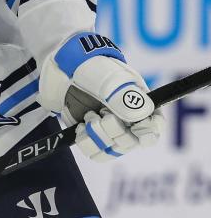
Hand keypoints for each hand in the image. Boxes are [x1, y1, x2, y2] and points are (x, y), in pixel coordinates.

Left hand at [39, 32, 164, 160]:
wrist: (62, 66)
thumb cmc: (91, 68)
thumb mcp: (109, 80)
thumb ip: (124, 98)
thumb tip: (142, 117)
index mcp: (139, 103)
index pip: (155, 127)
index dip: (148, 132)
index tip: (136, 128)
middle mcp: (126, 119)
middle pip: (131, 142)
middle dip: (114, 130)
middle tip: (101, 113)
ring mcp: (107, 128)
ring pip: (112, 150)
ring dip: (98, 137)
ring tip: (88, 117)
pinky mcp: (90, 134)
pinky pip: (94, 152)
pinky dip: (86, 142)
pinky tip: (80, 126)